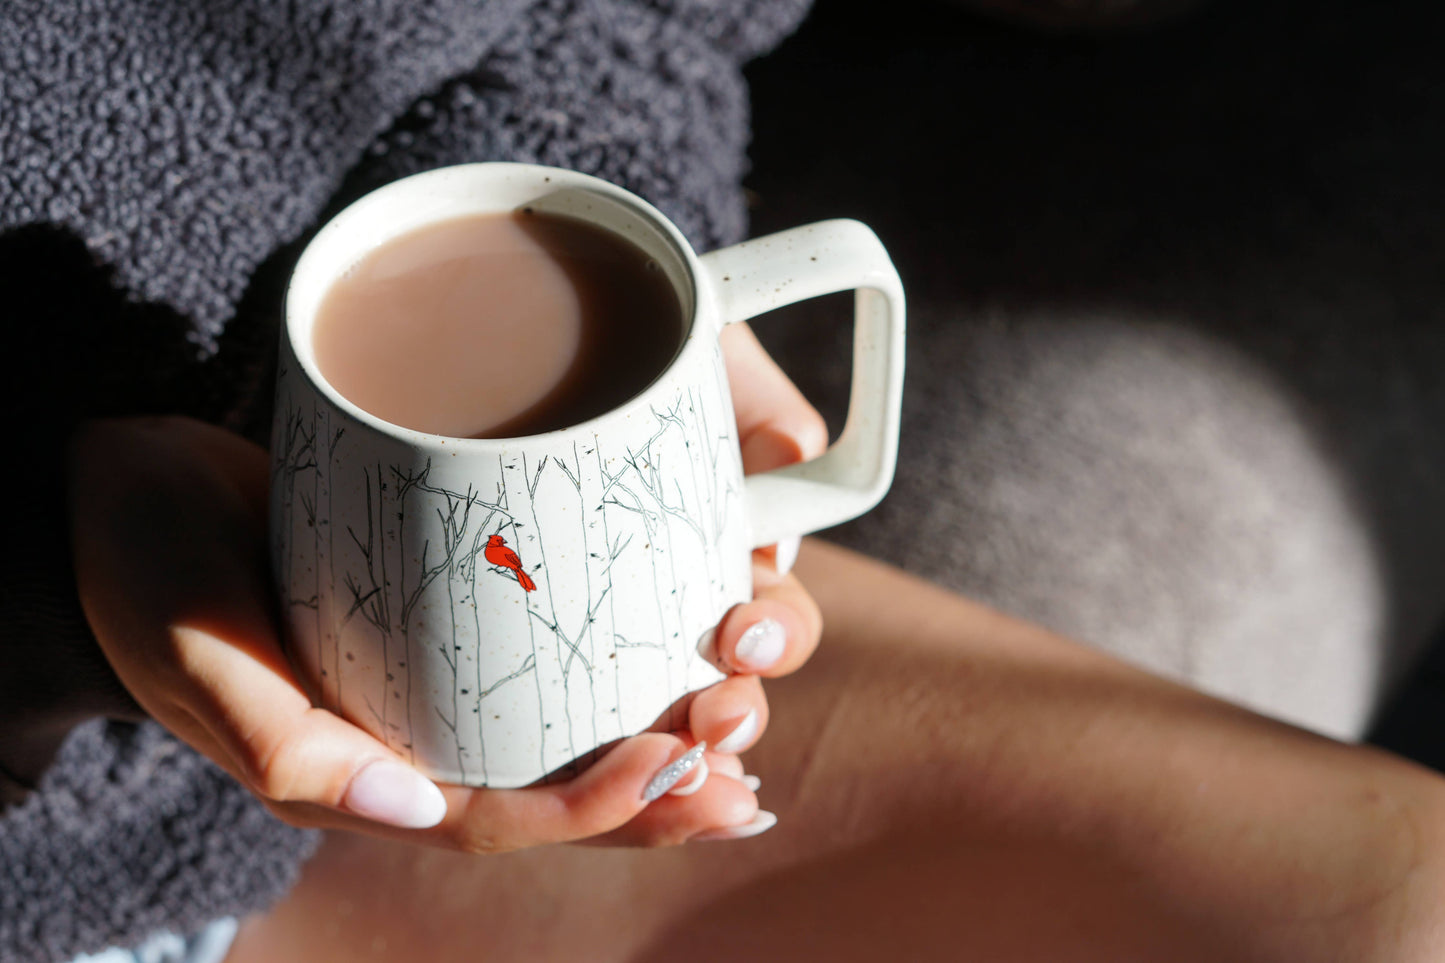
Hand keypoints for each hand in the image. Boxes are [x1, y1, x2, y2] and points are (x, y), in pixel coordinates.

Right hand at [67, 327, 823, 849]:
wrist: (127, 493)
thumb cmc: (148, 568)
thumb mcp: (191, 644)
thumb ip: (281, 739)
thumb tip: (408, 811)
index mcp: (357, 773)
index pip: (496, 818)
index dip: (594, 809)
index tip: (679, 764)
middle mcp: (412, 740)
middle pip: (558, 789)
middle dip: (663, 785)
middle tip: (740, 751)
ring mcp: (437, 682)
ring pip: (570, 731)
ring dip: (665, 729)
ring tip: (743, 708)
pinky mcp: (452, 617)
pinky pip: (553, 658)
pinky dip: (626, 659)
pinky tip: (689, 640)